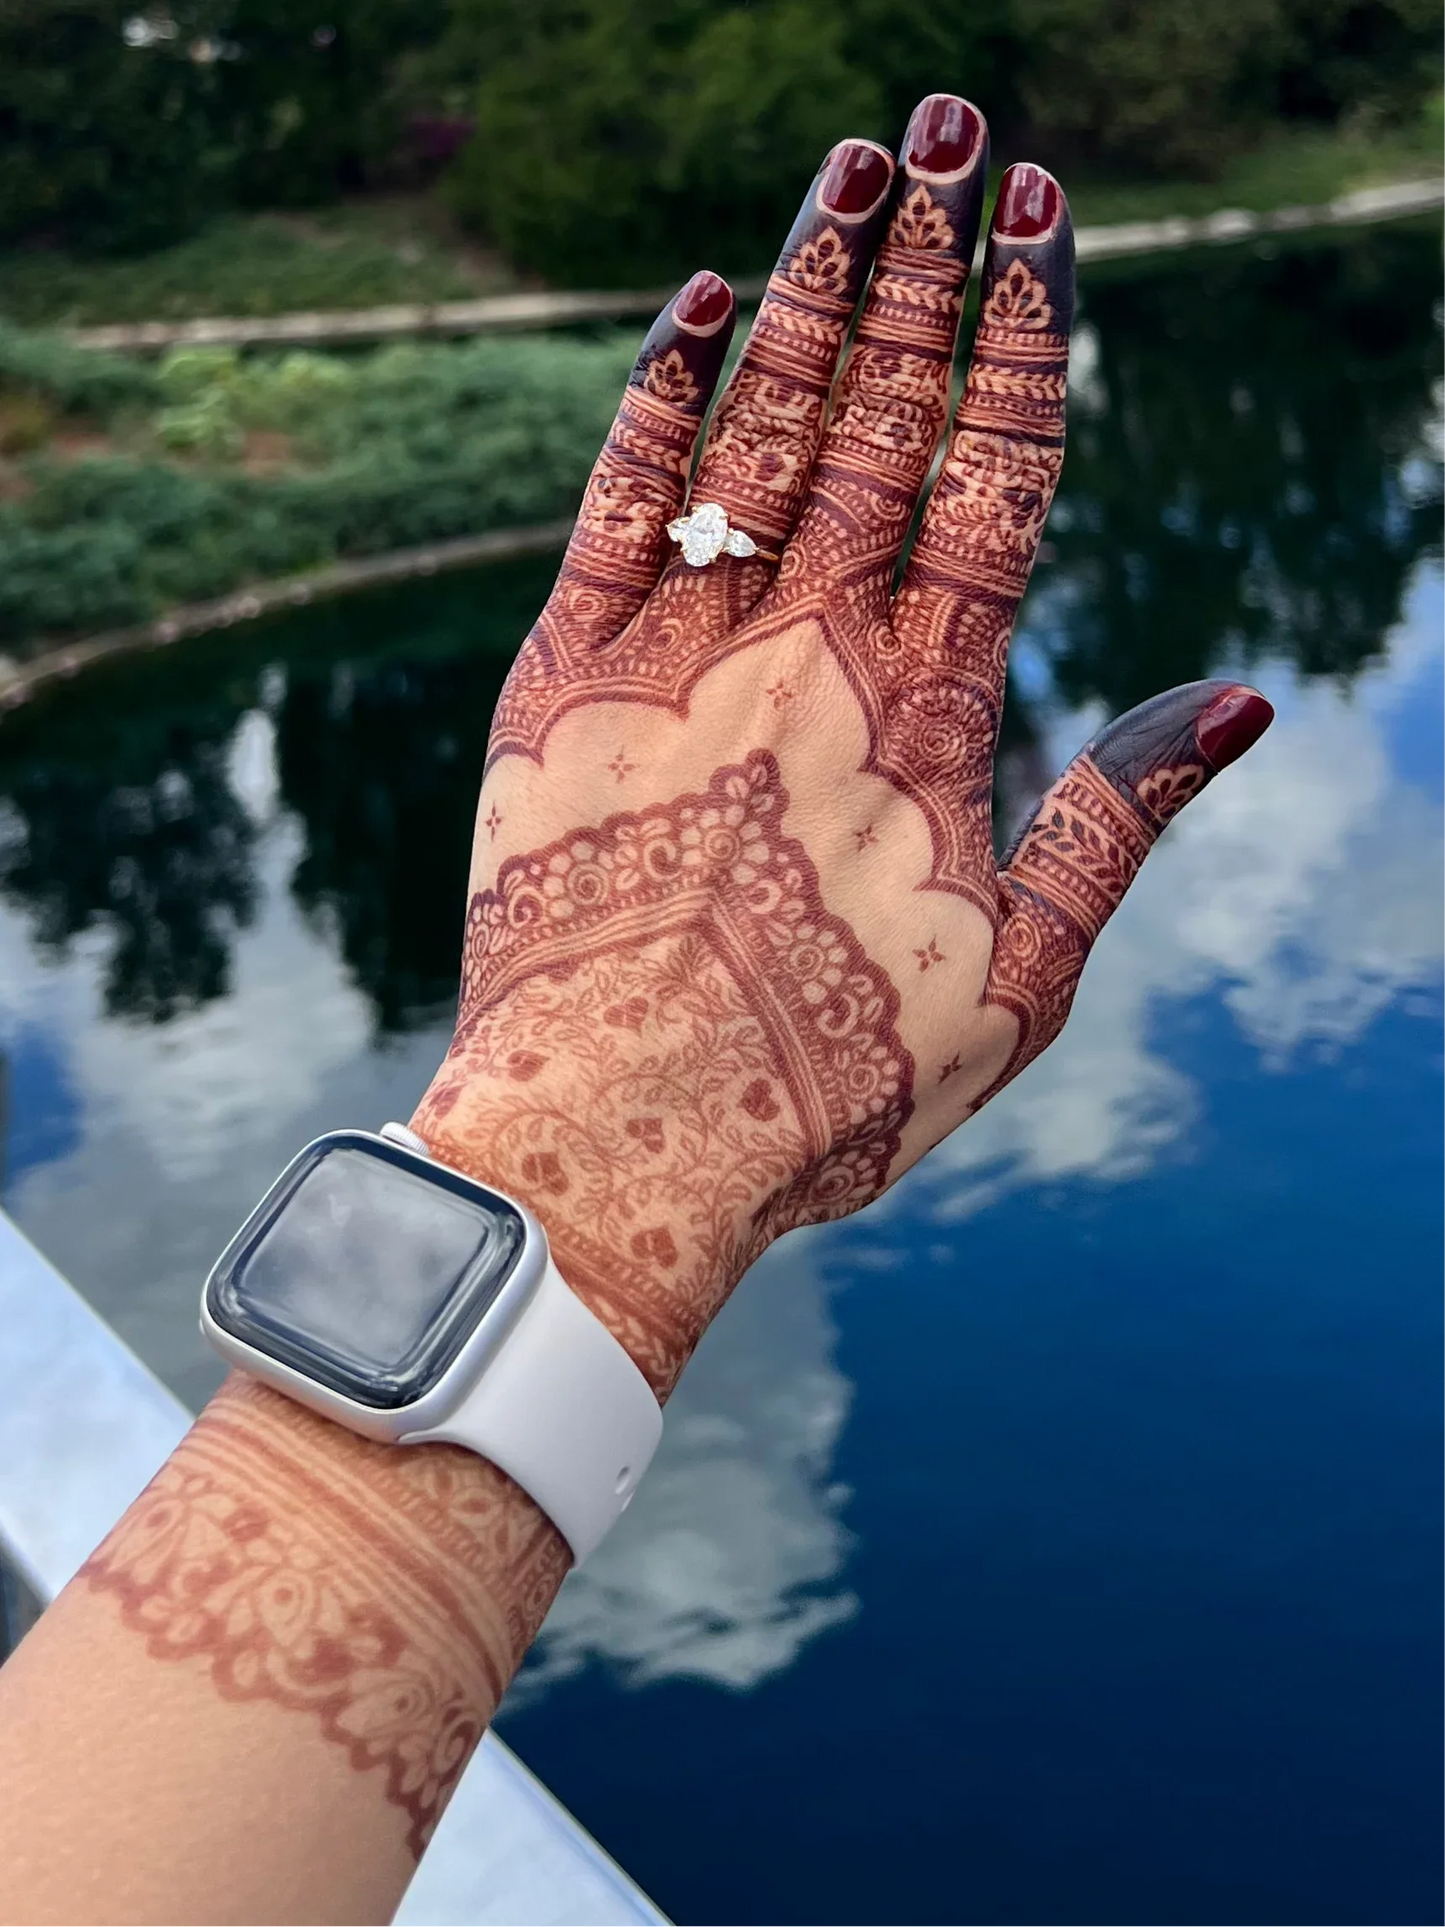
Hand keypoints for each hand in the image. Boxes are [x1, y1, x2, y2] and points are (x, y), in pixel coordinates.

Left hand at [413, 94, 1272, 1395]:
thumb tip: (1236, 700)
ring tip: (852, 167)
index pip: (996, 475)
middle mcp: (807, 652)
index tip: (1039, 217)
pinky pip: (614, 502)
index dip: (1023, 336)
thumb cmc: (832, 1081)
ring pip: (758, 428)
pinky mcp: (559, 683)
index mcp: (930, 711)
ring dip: (810, 287)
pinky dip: (655, 396)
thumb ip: (1120, 820)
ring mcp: (676, 655)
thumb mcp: (1021, 976)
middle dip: (924, 266)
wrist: (620, 1139)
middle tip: (951, 128)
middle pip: (880, 417)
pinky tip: (694, 303)